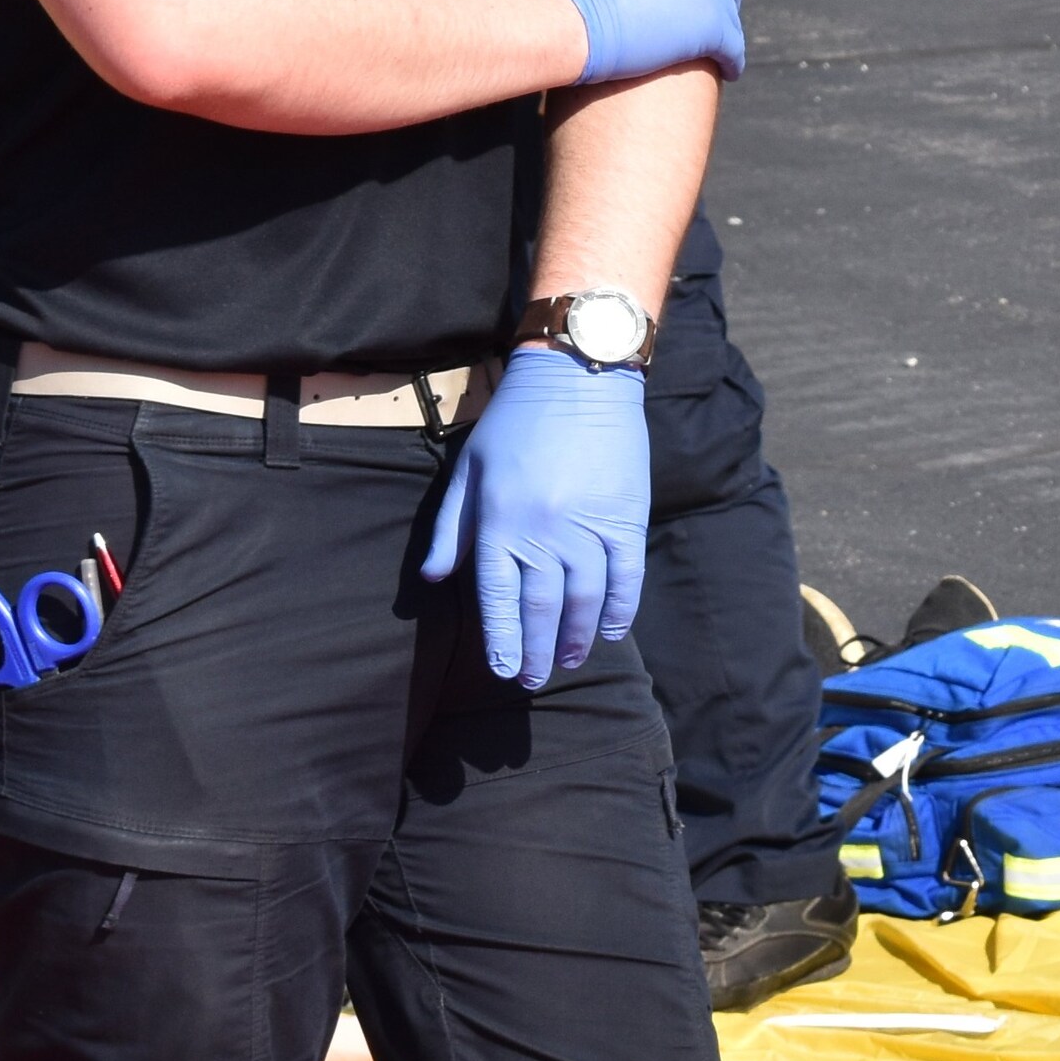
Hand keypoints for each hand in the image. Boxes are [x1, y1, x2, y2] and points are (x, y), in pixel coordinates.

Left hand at [420, 349, 653, 682]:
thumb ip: (451, 528)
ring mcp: (589, 526)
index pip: (499, 597)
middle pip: (544, 607)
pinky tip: (610, 630)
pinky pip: (626, 576)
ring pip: (585, 599)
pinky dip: (619, 608)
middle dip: (539, 651)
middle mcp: (544, 530)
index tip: (505, 671)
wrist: (578, 379)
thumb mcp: (469, 472)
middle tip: (536, 681)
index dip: (503, 639)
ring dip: (577, 637)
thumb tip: (432, 580)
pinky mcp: (626, 517)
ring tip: (569, 661)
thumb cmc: (514, 424)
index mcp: (500, 521)